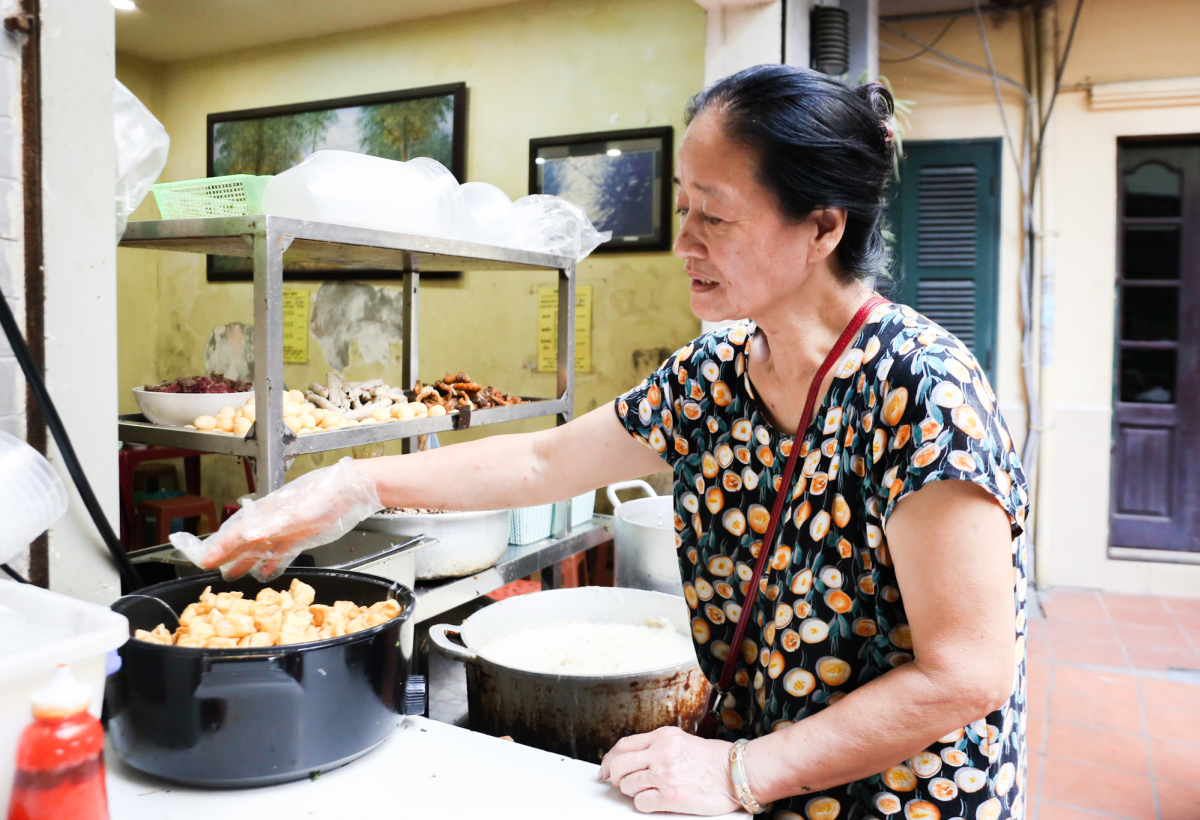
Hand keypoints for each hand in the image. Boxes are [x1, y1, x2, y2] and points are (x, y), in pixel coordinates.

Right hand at [168, 459, 381, 580]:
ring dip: (246, 560)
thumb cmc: (326, 492)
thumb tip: (249, 536)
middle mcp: (275, 520)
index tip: (204, 559)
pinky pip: (282, 552)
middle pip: (245, 540)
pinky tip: (265, 572)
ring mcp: (288, 529)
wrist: (353, 489)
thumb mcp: (299, 510)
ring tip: (231, 574)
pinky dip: (272, 563)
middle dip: (226, 554)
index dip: (220, 546)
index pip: (238, 531)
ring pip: (261, 548)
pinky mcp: (303, 536)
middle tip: (209, 567)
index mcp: (269, 511)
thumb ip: (273, 524)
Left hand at [598, 727, 740, 814]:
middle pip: (619, 764)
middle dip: (614, 776)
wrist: (737, 774)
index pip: (624, 745)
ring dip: (631, 791)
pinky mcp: (671, 797)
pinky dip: (644, 804)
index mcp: (663, 737)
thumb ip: (658, 746)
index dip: (609, 758)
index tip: (605, 768)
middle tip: (617, 782)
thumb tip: (634, 759)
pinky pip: (641, 803)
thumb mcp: (682, 741)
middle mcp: (661, 753)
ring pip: (627, 785)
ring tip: (645, 791)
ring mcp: (665, 775)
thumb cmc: (714, 760)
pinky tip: (654, 801)